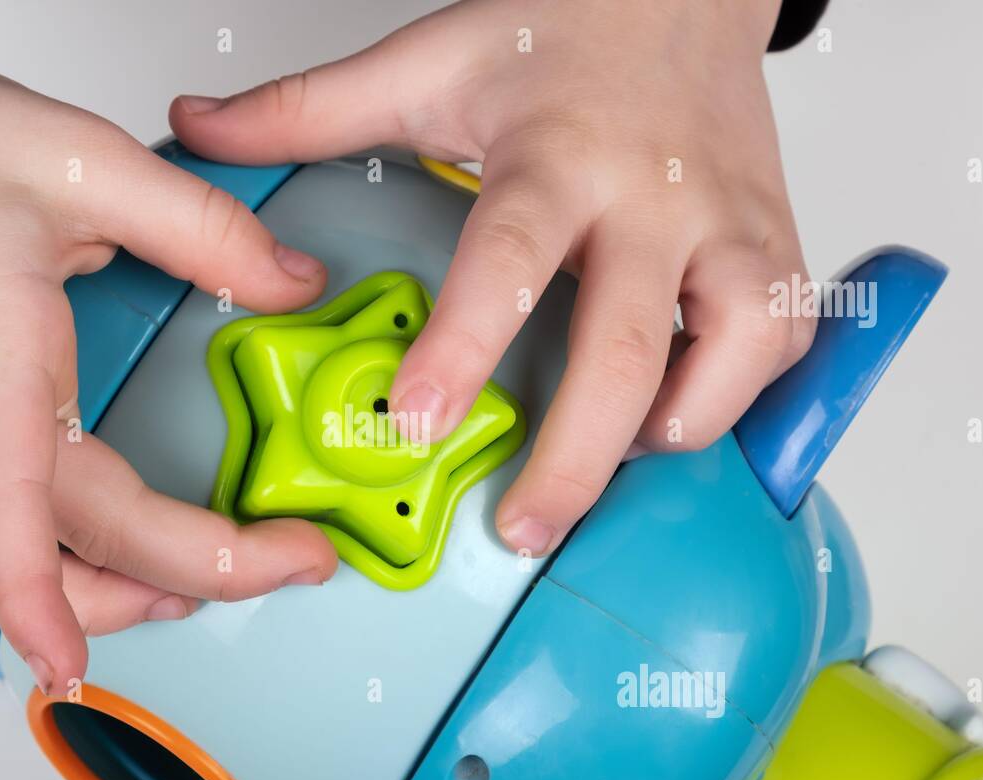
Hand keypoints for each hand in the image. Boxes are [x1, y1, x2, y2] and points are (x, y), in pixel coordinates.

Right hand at [0, 4, 336, 693]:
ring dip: (96, 599)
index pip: (5, 493)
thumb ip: (203, 230)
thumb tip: (291, 284)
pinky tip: (107, 565)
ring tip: (195, 584)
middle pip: (50, 548)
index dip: (36, 590)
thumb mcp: (89, 162)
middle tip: (285, 562)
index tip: (69, 660)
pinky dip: (44, 580)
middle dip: (181, 579)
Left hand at [170, 0, 815, 557]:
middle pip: (624, 349)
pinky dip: (741, 395)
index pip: (506, 261)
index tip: (412, 423)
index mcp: (555, 156)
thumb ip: (308, 109)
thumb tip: (200, 130)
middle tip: (521, 526)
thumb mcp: (426, 62)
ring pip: (735, 352)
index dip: (462, 348)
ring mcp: (725, 223)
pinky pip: (782, 339)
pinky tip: (683, 413)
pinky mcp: (776, 242)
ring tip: (617, 463)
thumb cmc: (562, 30)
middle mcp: (649, 197)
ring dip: (676, 428)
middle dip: (574, 458)